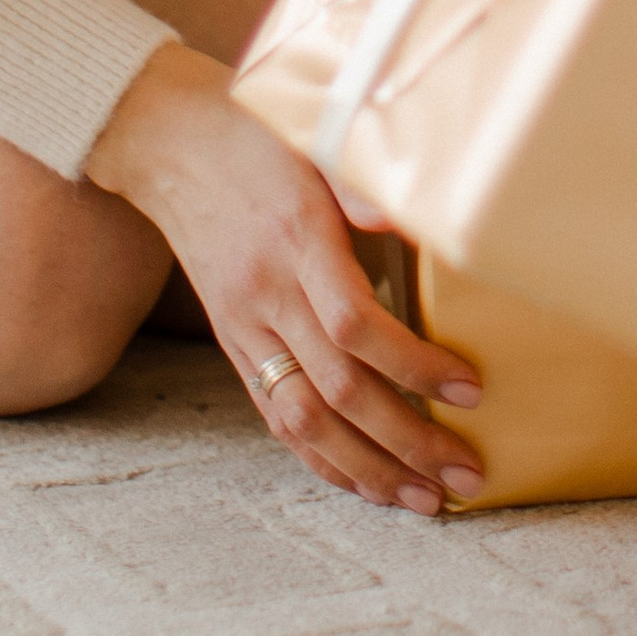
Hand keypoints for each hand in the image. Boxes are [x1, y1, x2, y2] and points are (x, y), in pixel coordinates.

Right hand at [88, 46, 482, 507]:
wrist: (167, 143)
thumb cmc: (257, 135)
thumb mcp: (313, 137)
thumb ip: (360, 181)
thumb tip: (414, 211)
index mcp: (296, 240)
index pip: (356, 325)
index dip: (415, 366)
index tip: (470, 388)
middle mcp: (267, 294)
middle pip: (339, 390)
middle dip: (407, 440)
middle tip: (467, 471)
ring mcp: (245, 327)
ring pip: (304, 423)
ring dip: (368, 470)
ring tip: (425, 500)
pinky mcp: (234, 345)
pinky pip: (276, 418)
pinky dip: (322, 460)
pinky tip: (364, 484)